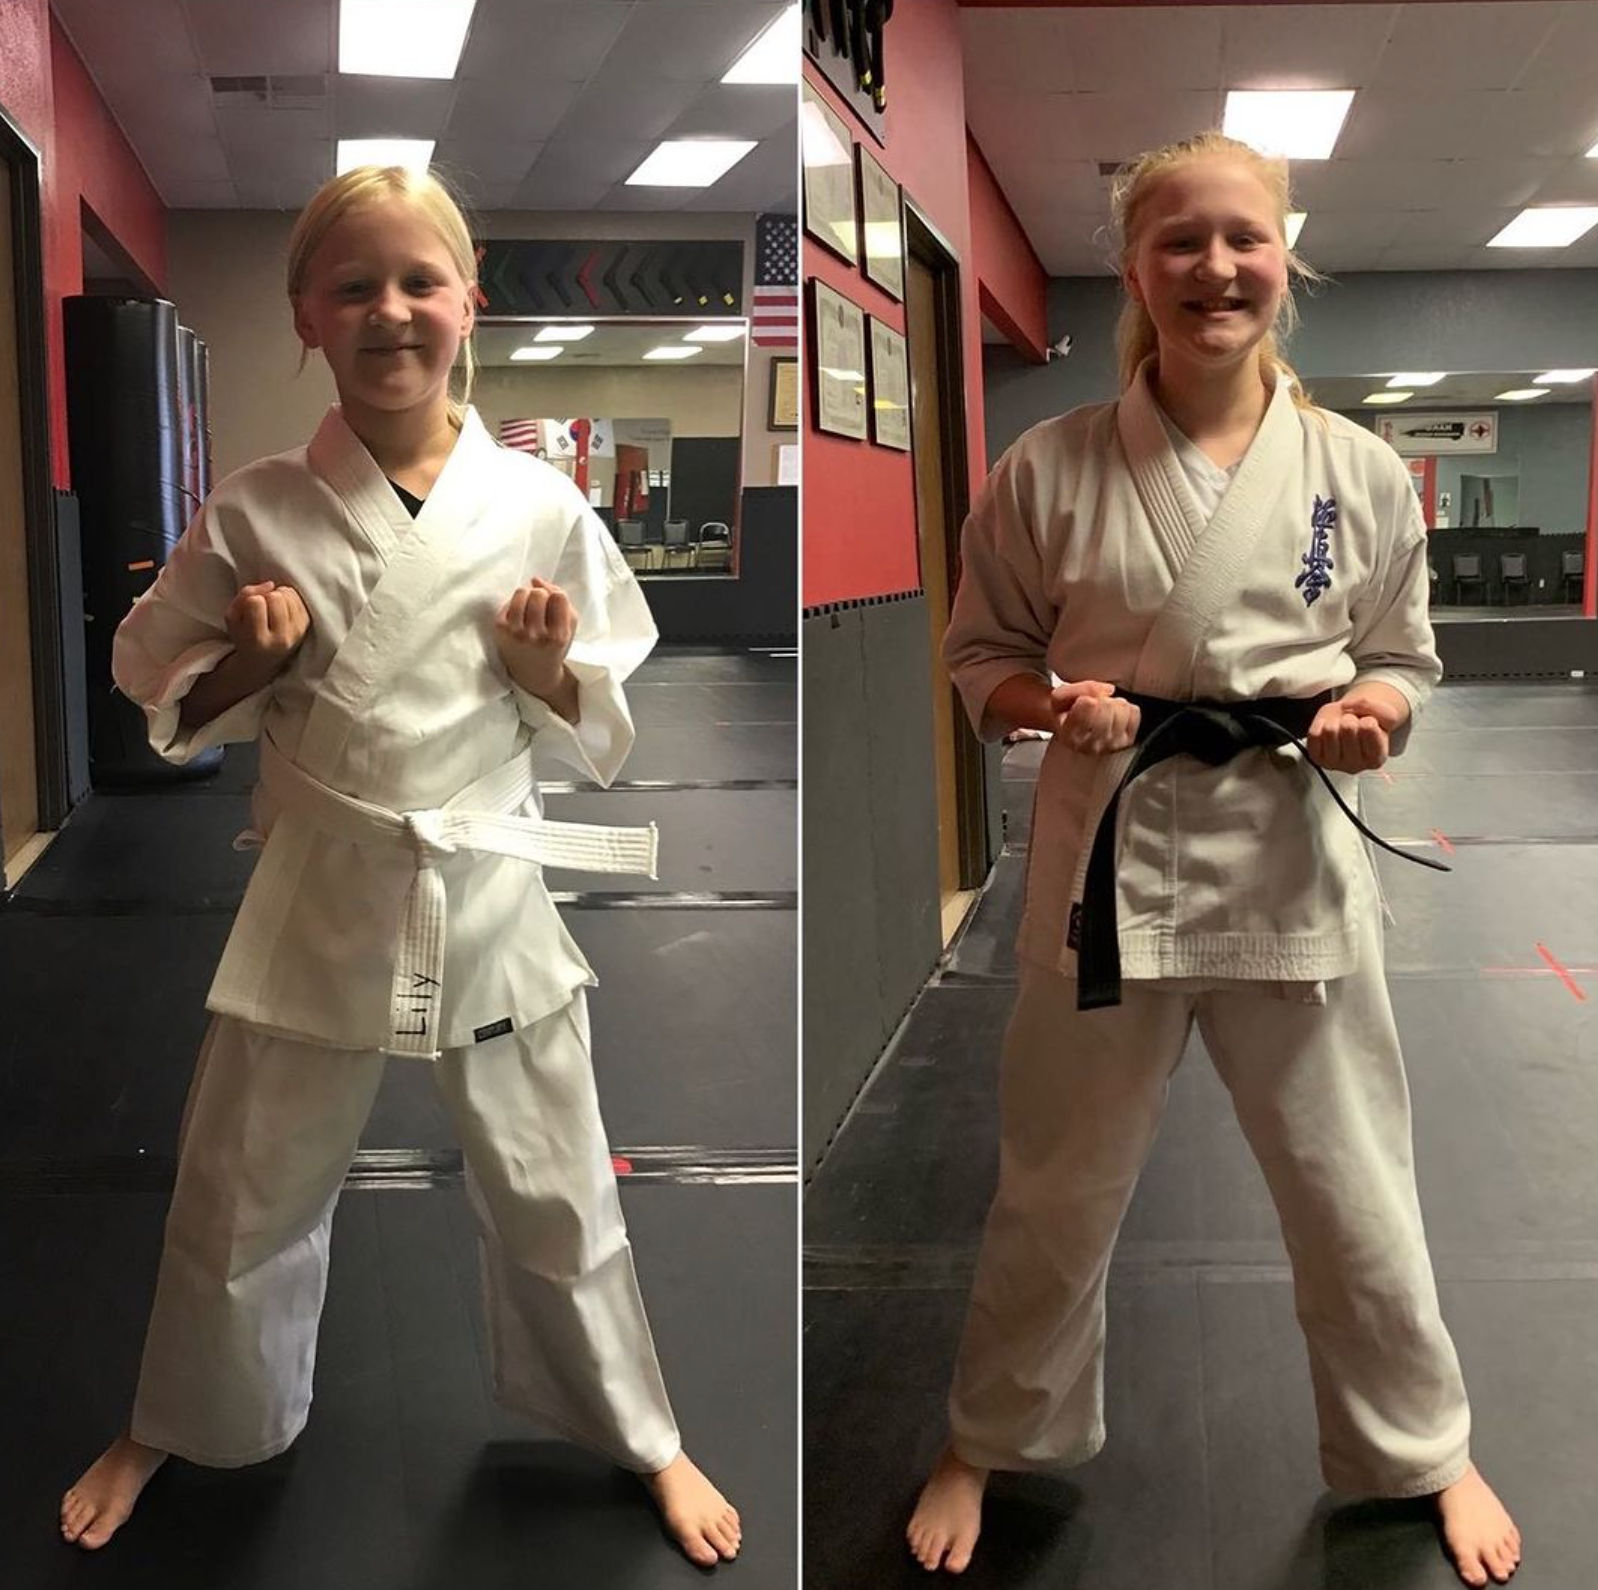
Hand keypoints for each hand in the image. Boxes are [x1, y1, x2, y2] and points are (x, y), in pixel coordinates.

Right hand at [225, 581, 308, 681]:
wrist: (263, 661)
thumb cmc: (244, 636)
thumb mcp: (232, 618)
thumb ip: (243, 596)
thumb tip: (270, 584)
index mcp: (257, 640)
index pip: (255, 602)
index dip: (251, 600)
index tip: (249, 611)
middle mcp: (281, 639)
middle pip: (275, 597)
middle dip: (267, 596)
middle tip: (263, 608)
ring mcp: (296, 634)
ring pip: (289, 595)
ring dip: (278, 595)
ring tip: (272, 608)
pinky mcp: (306, 627)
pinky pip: (299, 598)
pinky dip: (289, 598)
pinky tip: (282, 609)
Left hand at [496, 577, 575, 701]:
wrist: (534, 673)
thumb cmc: (553, 646)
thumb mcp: (569, 629)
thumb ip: (563, 601)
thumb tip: (536, 579)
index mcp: (558, 636)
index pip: (559, 597)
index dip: (556, 595)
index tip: (553, 604)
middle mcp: (536, 636)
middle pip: (539, 593)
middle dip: (540, 595)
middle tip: (540, 606)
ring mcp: (516, 633)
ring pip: (521, 593)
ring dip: (527, 595)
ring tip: (529, 606)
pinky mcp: (500, 630)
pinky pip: (508, 601)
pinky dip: (515, 604)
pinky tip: (519, 615)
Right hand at [1052, 680, 1140, 753]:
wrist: (1072, 729)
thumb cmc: (1065, 712)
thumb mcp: (1060, 696)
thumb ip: (1078, 689)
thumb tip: (1109, 690)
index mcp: (1069, 736)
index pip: (1089, 707)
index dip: (1086, 698)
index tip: (1083, 701)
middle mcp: (1090, 746)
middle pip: (1107, 706)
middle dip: (1102, 699)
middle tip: (1094, 705)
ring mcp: (1110, 746)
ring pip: (1121, 709)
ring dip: (1114, 704)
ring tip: (1104, 711)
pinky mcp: (1126, 742)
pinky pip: (1134, 712)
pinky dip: (1126, 709)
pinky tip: (1114, 716)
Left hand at [1306, 687, 1408, 772]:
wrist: (1348, 725)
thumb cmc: (1366, 723)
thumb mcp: (1386, 713)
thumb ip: (1380, 709)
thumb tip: (1350, 706)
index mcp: (1376, 758)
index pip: (1368, 728)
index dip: (1368, 718)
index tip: (1368, 722)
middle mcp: (1355, 766)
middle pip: (1347, 727)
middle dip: (1351, 718)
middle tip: (1353, 724)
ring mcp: (1334, 763)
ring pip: (1329, 730)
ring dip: (1335, 721)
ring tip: (1341, 727)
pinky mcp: (1316, 758)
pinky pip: (1314, 734)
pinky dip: (1320, 724)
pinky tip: (1328, 728)